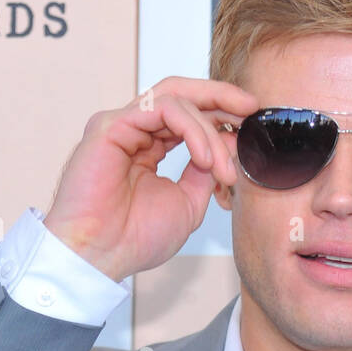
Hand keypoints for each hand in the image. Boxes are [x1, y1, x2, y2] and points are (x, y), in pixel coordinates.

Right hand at [42, 77, 258, 280]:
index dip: (221, 115)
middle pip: (182, 95)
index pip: (188, 116)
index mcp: (149, 147)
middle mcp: (134, 131)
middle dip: (221, 98)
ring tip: (223, 166)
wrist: (100, 255)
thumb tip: (224, 151)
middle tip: (251, 107)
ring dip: (209, 131)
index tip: (250, 123)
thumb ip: (203, 173)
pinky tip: (204, 157)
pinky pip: (162, 108)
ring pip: (176, 100)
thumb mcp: (187, 203)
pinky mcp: (111, 125)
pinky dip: (191, 129)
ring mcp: (121, 125)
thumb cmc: (135, 238)